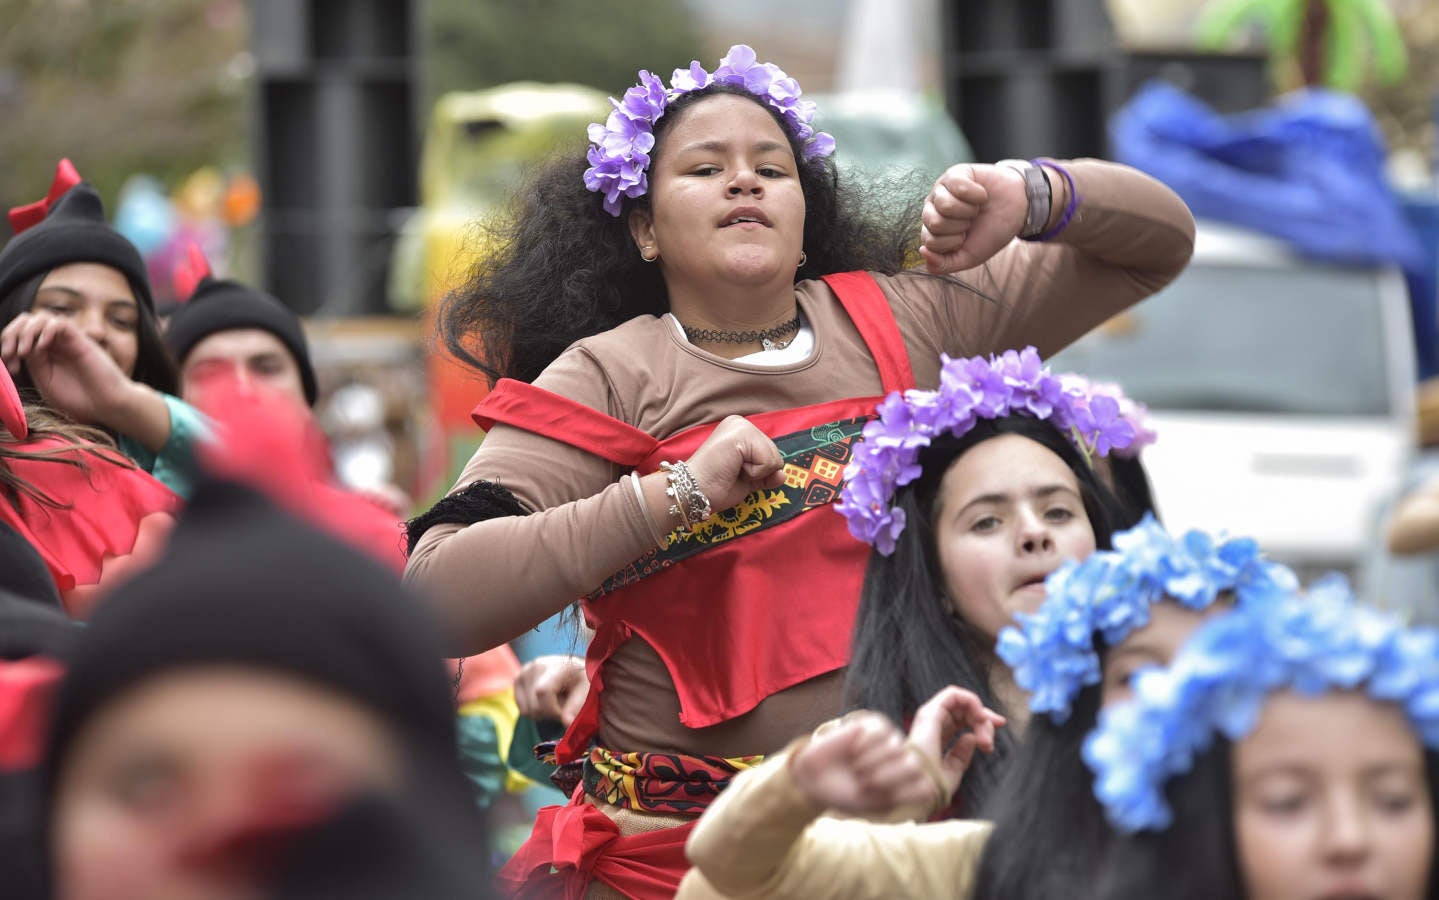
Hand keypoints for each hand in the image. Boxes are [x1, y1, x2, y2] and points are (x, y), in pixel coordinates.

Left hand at [0, 311, 139, 425]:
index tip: (11, 368)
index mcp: (44, 355)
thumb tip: (21, 348)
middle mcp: (55, 345)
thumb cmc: (81, 401)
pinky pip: (59, 322)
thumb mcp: (47, 383)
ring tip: (25, 351)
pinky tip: (43, 347)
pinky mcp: (81, 340)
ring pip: (41, 318)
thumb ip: (34, 364)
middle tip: (10, 354)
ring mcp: (68, 341)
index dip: (8, 346)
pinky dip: (46, 330)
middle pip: (26, 321)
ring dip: (26, 332)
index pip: (19, 336)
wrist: (107, 406)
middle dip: (11, 334)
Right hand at [513, 655, 588, 725]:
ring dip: (542, 712)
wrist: (573, 670)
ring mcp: (526, 670)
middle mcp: (539, 665)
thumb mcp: (587, 693)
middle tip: (563, 704)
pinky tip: (545, 698)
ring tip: (555, 700)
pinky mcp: (518, 678)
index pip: (543, 692)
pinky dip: (534, 709)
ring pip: (527, 711)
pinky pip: (522, 709)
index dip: (553, 710)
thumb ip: (577, 708)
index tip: (565, 711)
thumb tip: (567, 723)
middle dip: (550, 713)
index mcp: (559, 666)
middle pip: (535, 707)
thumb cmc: (581, 683)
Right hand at [685, 415, 784, 512]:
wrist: (693, 492)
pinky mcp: (741, 435)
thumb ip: (767, 475)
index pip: (771, 453)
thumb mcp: (748, 480)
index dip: (759, 472)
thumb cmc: (715, 487)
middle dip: (759, 472)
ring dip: (756, 473)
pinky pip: (768, 461)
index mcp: (740, 430)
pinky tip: (733, 469)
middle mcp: (740, 423)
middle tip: (732, 473)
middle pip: (775, 454)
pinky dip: (754, 474)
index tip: (733, 473)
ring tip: (731, 471)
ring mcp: (740, 426)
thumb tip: (783, 475)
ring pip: (774, 458)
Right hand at [789, 712, 942, 815]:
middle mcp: (903, 759)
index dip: (902, 793)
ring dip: (872, 762)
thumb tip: (932, 787)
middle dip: (886, 777)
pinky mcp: (874, 725)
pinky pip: (879, 732)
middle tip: (863, 782)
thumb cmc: (848, 795)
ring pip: (896, 747)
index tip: (879, 797)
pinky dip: (864, 745)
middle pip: (914, 765)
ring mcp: (890, 740)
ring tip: (856, 768)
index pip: (925, 785)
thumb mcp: (878, 804)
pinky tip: (852, 750)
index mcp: (908, 781)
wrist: (815, 779)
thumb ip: (906, 796)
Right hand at [905, 686, 1005, 798]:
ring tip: (985, 737)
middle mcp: (932, 725)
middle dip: (984, 720)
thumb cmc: (933, 787)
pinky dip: (971, 701)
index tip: (993, 739)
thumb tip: (970, 738)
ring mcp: (930, 717)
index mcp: (936, 738)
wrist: (920, 789)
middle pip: (964, 711)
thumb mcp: (953, 772)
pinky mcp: (930, 712)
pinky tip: (980, 718)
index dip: (980, 725)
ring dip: (980, 714)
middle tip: (990, 741)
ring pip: (961, 701)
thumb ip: (961, 756)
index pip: (960, 722)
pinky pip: (953, 694)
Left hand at [919, 164, 1028, 273]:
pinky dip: (976, 194)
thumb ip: (944, 264)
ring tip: (976, 209)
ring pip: (945, 205)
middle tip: (971, 221)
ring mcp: (941, 190)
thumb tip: (923, 252)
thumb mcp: (969, 256)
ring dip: (969, 210)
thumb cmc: (991, 232)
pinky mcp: (955, 174)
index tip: (966, 237)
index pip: (930, 242)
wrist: (1018, 210)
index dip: (954, 242)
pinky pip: (958, 186)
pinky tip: (981, 195)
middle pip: (935, 223)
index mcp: (932, 231)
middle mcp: (932, 209)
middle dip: (961, 226)